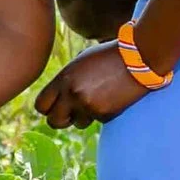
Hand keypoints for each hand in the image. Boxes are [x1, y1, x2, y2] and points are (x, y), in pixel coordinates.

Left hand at [33, 43, 150, 128]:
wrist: (139, 58)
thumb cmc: (109, 56)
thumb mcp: (81, 62)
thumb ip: (66, 80)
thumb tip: (57, 97)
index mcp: (64, 78)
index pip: (41, 105)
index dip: (47, 107)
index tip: (54, 106)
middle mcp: (73, 94)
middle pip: (54, 122)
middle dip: (61, 119)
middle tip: (70, 113)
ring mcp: (89, 106)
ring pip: (77, 124)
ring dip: (83, 116)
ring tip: (97, 98)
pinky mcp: (105, 115)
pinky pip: (96, 121)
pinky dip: (101, 114)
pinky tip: (111, 97)